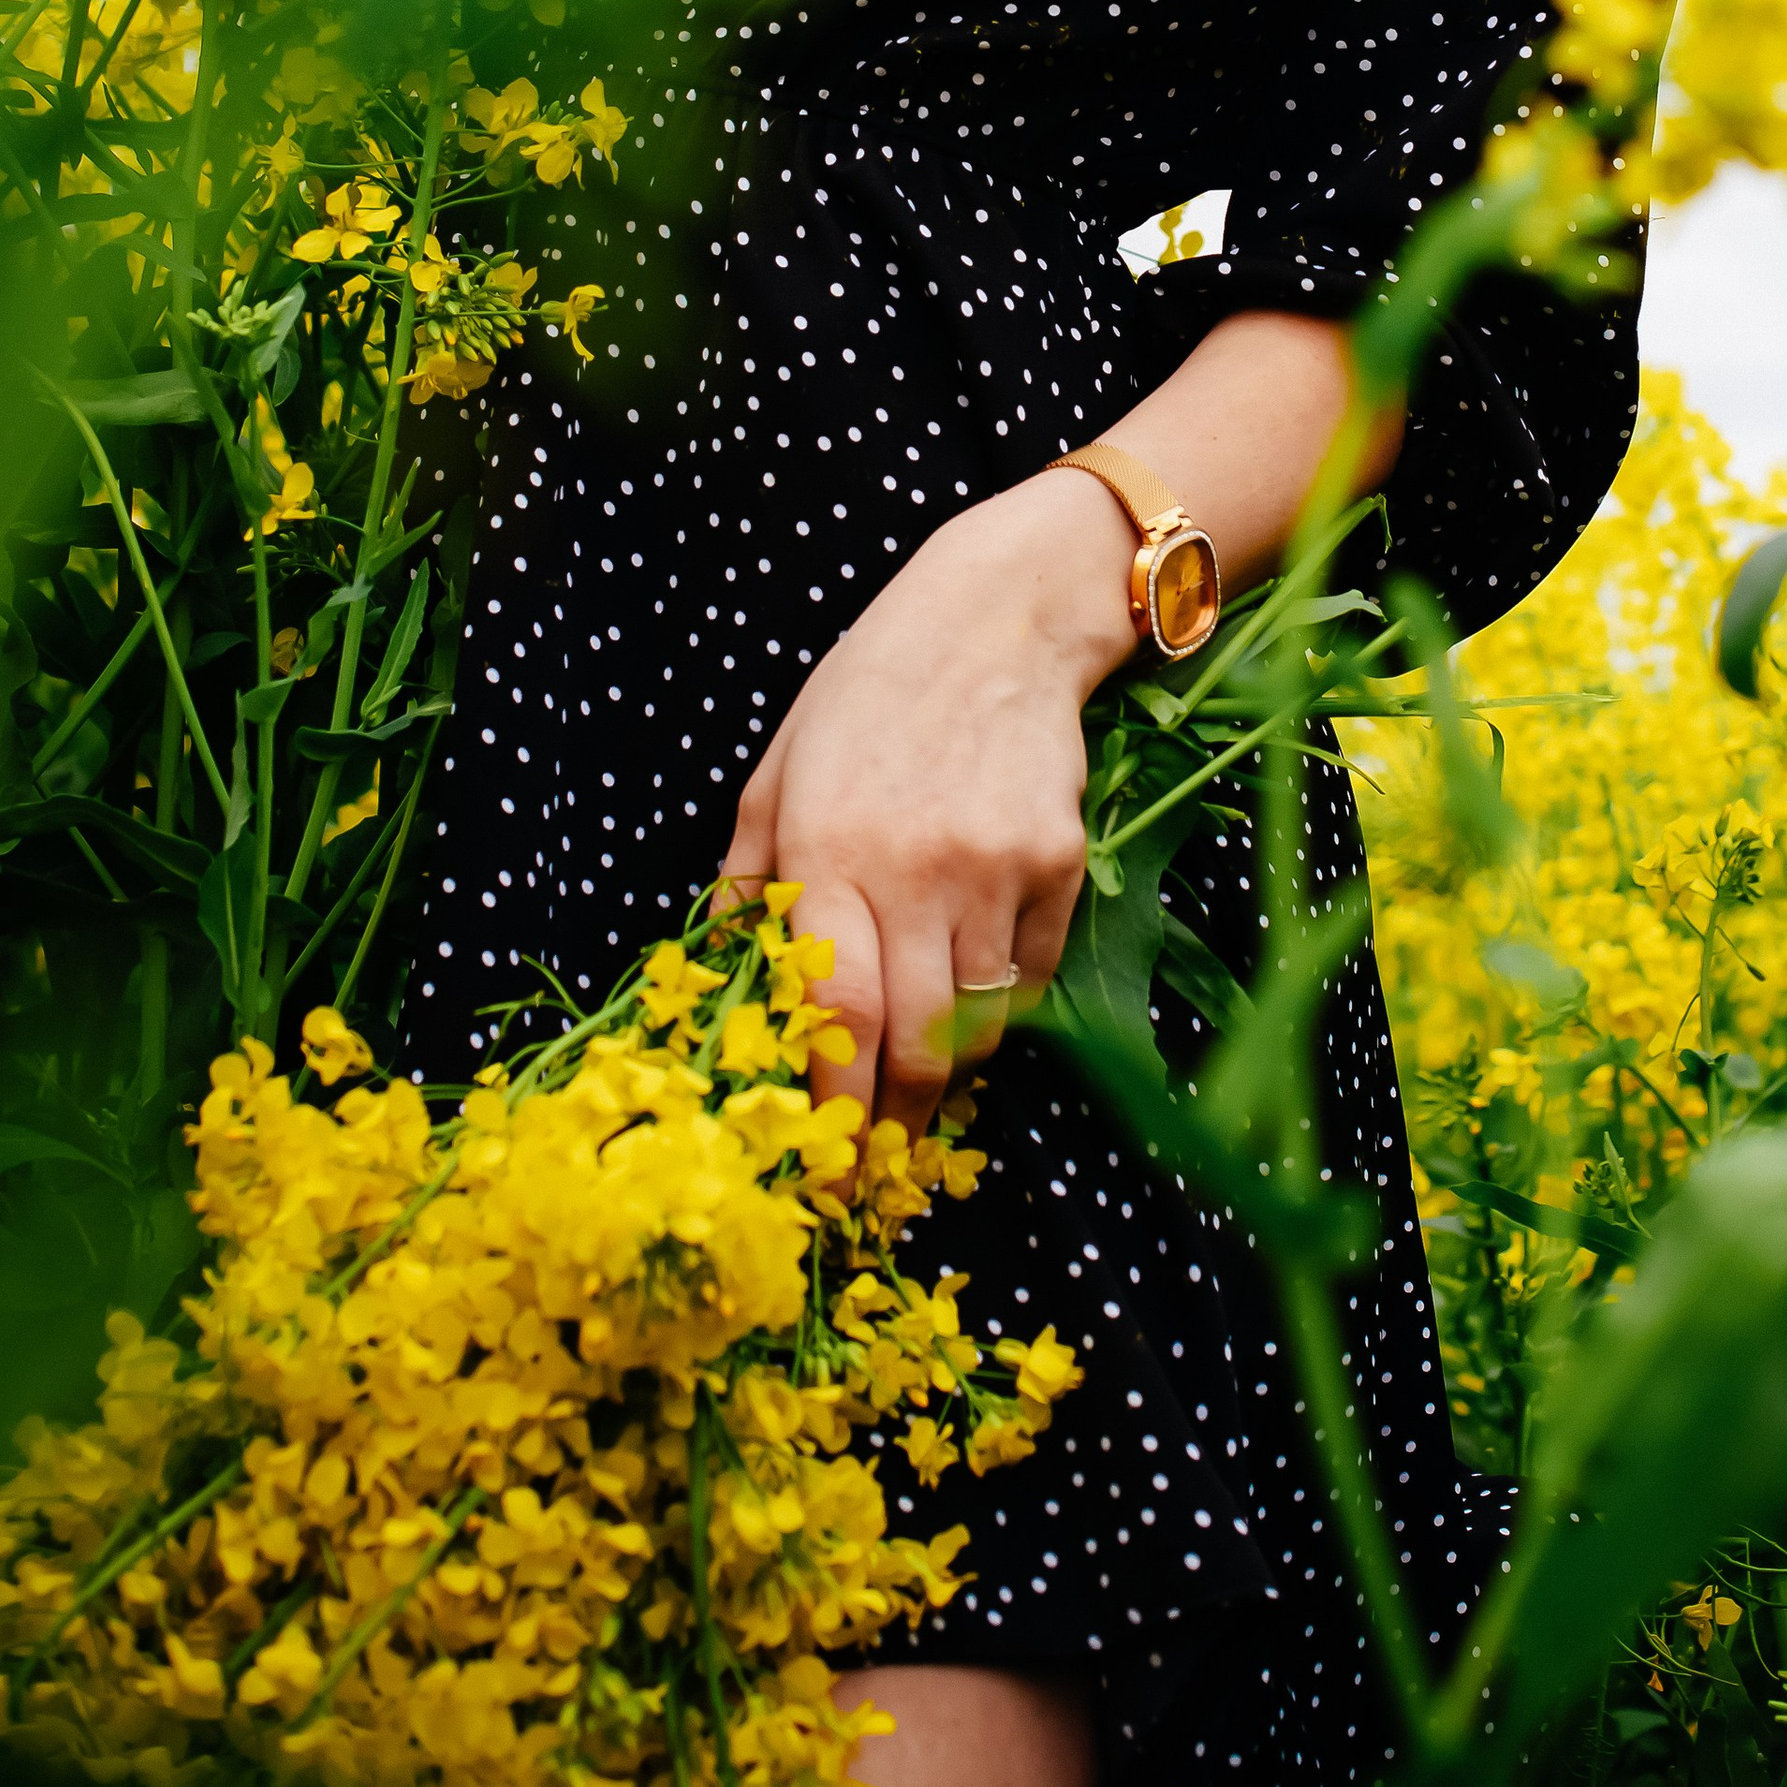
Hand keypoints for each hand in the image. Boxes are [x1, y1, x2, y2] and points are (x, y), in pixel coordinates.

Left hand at [721, 467, 1136, 1133]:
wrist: (999, 618)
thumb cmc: (871, 693)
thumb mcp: (779, 772)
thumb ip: (749, 879)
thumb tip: (726, 981)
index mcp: (830, 848)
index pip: (835, 1013)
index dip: (830, 1106)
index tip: (819, 1166)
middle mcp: (917, 868)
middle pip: (914, 1044)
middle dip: (891, 1125)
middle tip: (872, 1168)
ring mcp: (999, 870)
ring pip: (978, 1024)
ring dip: (944, 1077)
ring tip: (917, 1100)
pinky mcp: (1061, 865)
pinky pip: (1032, 978)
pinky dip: (1001, 1011)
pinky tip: (971, 1005)